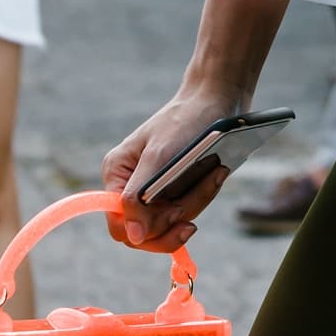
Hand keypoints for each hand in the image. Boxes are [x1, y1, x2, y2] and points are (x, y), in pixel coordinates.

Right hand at [101, 88, 239, 254]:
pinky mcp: (178, 190)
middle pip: (145, 232)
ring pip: (171, 223)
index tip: (174, 214)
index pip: (120, 225)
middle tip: (194, 204)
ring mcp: (157, 190)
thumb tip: (133, 236)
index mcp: (118, 174)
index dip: (144, 230)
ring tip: (215, 173)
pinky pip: (188, 210)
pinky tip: (217, 174)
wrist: (217, 98)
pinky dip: (203, 195)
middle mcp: (132, 186)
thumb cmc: (184, 120)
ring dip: (196, 201)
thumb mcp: (158, 156)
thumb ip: (138, 197)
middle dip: (174, 220)